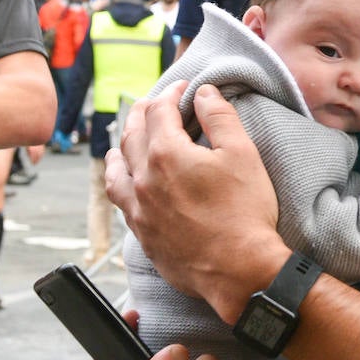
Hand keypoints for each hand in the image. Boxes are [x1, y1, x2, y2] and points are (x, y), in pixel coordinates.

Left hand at [105, 82, 286, 321]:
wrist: (239, 270)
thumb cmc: (244, 212)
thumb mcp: (242, 154)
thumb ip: (220, 117)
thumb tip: (204, 93)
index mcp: (166, 154)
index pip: (159, 111)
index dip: (171, 94)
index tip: (183, 88)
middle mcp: (143, 180)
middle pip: (131, 135)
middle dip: (142, 112)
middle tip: (152, 103)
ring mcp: (138, 210)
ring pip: (115, 170)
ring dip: (120, 148)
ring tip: (126, 139)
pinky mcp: (142, 235)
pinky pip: (120, 201)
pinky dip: (120, 182)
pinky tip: (127, 183)